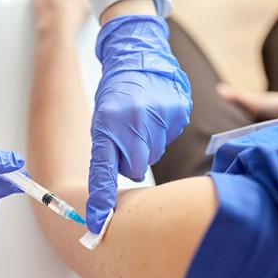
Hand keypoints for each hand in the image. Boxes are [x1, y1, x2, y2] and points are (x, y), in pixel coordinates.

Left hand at [87, 15, 191, 232]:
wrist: (138, 54)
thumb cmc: (116, 91)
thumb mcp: (102, 117)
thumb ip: (110, 148)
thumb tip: (123, 179)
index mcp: (107, 124)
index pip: (103, 169)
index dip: (101, 198)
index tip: (98, 223)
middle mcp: (134, 121)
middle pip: (135, 167)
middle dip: (131, 159)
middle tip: (127, 137)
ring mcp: (160, 116)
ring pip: (153, 154)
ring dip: (147, 142)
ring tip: (142, 117)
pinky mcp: (179, 112)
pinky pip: (169, 137)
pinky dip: (163, 130)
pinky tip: (157, 111)